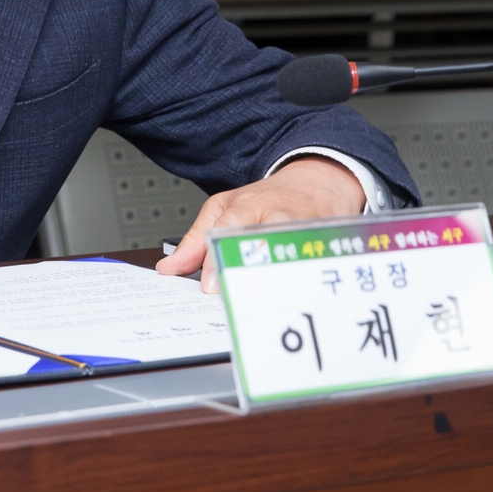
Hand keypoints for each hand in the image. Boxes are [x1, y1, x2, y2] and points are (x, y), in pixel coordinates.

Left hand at [158, 156, 365, 292]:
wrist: (317, 184)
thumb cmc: (267, 199)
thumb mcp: (224, 208)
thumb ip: (196, 239)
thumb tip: (169, 268)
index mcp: (249, 206)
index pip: (230, 228)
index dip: (218, 257)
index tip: (208, 285)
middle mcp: (277, 218)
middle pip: (262, 243)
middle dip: (245, 272)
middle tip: (229, 299)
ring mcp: (303, 233)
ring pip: (290, 257)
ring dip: (273, 282)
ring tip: (259, 307)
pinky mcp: (323, 248)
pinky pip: (311, 271)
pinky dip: (299, 287)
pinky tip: (291, 305)